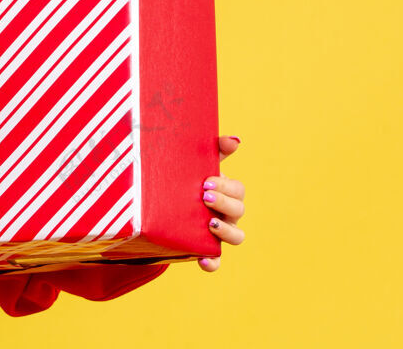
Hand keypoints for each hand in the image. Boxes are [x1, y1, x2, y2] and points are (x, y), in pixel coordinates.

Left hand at [197, 135, 245, 271]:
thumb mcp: (196, 164)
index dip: (227, 187)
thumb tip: (235, 140)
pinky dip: (212, 262)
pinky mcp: (206, 250)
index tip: (206, 181)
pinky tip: (203, 260)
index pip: (238, 190)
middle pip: (239, 211)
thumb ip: (214, 150)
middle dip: (224, 203)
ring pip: (237, 236)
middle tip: (204, 196)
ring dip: (226, 230)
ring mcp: (219, 233)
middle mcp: (228, 213)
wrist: (163, 205)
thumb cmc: (185, 180)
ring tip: (209, 223)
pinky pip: (216, 261)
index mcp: (227, 192)